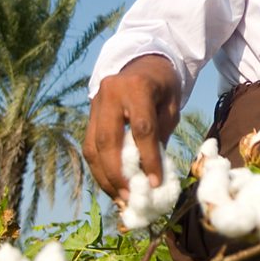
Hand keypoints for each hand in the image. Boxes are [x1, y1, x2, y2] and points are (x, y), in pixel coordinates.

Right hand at [83, 55, 180, 200]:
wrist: (143, 63)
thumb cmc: (162, 87)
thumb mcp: (170, 106)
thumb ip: (160, 135)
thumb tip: (150, 173)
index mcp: (136, 87)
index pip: (141, 129)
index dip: (147, 158)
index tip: (154, 183)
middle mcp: (109, 94)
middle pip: (107, 140)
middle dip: (117, 173)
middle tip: (129, 197)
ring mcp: (95, 103)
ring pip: (92, 146)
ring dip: (104, 176)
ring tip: (119, 197)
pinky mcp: (89, 114)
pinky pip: (90, 146)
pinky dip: (99, 169)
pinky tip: (111, 185)